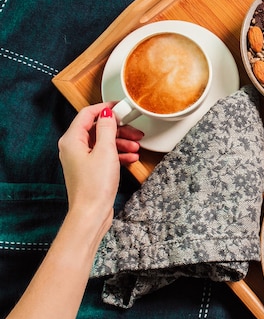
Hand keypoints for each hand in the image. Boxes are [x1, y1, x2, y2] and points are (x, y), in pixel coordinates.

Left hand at [58, 102, 142, 222]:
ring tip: (136, 146)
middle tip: (135, 130)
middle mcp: (73, 148)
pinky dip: (117, 154)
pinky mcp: (90, 170)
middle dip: (118, 129)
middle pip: (97, 129)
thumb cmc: (95, 185)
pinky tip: (131, 157)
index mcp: (72, 140)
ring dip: (121, 142)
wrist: (92, 212)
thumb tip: (108, 113)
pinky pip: (104, 155)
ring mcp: (81, 159)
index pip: (87, 114)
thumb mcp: (105, 151)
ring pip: (103, 142)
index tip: (121, 106)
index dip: (105, 108)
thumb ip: (107, 129)